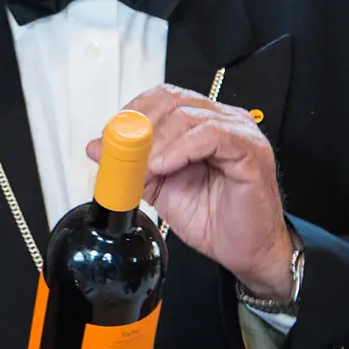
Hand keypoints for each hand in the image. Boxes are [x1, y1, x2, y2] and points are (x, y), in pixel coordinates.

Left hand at [86, 85, 292, 299]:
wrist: (244, 251)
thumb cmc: (213, 218)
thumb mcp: (161, 189)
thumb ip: (132, 165)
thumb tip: (97, 147)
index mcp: (203, 123)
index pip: (163, 97)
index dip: (134, 111)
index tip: (113, 135)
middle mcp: (223, 121)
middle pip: (173, 100)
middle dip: (141, 125)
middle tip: (124, 150)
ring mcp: (239, 133)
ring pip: (188, 114)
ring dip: (157, 140)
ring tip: (145, 166)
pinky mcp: (251, 151)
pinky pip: (212, 134)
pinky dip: (180, 148)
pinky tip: (165, 166)